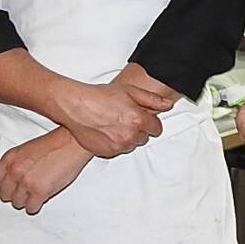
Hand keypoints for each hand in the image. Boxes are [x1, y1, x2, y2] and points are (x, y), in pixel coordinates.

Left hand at [0, 127, 93, 213]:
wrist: (73, 142)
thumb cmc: (54, 144)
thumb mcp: (26, 149)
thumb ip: (15, 165)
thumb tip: (10, 182)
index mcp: (9, 159)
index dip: (1, 189)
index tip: (7, 190)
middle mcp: (14, 171)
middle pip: (5, 196)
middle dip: (15, 194)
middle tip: (26, 190)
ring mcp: (26, 182)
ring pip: (17, 203)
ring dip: (26, 200)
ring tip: (37, 190)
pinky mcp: (39, 192)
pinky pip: (30, 208)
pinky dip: (36, 205)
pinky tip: (43, 196)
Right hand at [53, 67, 174, 157]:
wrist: (76, 106)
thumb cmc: (101, 96)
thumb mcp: (130, 91)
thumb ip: (152, 99)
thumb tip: (168, 104)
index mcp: (138, 119)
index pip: (157, 128)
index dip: (151, 121)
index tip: (144, 117)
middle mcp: (130, 135)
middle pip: (144, 137)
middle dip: (139, 128)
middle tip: (126, 117)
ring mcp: (118, 145)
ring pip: (132, 144)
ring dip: (128, 136)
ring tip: (115, 123)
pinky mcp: (107, 152)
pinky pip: (118, 150)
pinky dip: (115, 142)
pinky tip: (107, 131)